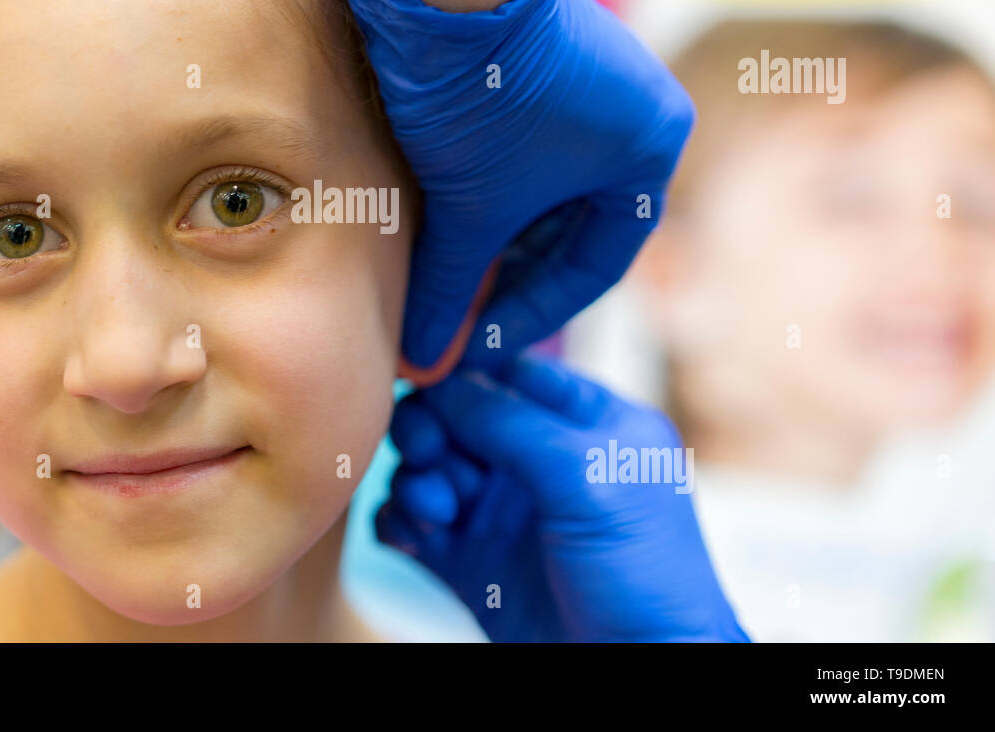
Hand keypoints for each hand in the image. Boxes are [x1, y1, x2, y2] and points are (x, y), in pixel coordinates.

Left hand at [308, 0, 694, 383]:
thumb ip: (448, 288)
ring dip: (486, 238)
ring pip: (536, 190)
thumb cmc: (478, 91)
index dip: (532, 314)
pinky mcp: (538, 60)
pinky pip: (517, 151)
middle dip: (502, 279)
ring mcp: (588, 81)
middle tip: (448, 323)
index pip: (596, 264)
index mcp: (649, 149)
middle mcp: (633, 113)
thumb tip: (421, 364)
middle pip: (564, 227)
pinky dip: (479, 191)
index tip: (476, 348)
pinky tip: (434, 223)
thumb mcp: (468, 205)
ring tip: (433, 282)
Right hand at [376, 353, 749, 641]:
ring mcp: (503, 513)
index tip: (427, 376)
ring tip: (437, 511)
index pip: (513, 371)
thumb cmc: (646, 574)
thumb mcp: (589, 477)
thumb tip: (443, 379)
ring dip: (416, 479)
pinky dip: (399, 520)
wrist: (638, 674)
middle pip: (459, 416)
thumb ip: (512, 421)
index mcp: (588, 425)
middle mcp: (541, 462)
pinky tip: (413, 536)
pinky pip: (411, 521)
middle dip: (432, 428)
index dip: (465, 371)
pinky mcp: (470, 562)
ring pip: (429, 466)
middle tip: (424, 450)